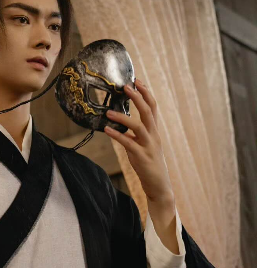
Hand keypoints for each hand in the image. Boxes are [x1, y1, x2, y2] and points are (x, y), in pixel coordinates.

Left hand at [104, 79, 176, 226]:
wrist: (159, 187)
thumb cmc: (149, 165)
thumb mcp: (142, 146)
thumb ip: (134, 135)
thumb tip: (120, 125)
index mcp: (154, 132)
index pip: (153, 108)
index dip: (146, 93)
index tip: (137, 81)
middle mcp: (154, 136)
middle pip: (148, 112)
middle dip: (138, 98)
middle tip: (126, 86)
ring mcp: (149, 146)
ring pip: (139, 126)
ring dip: (123, 118)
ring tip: (109, 112)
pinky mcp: (142, 158)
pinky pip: (129, 144)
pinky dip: (118, 136)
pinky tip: (107, 130)